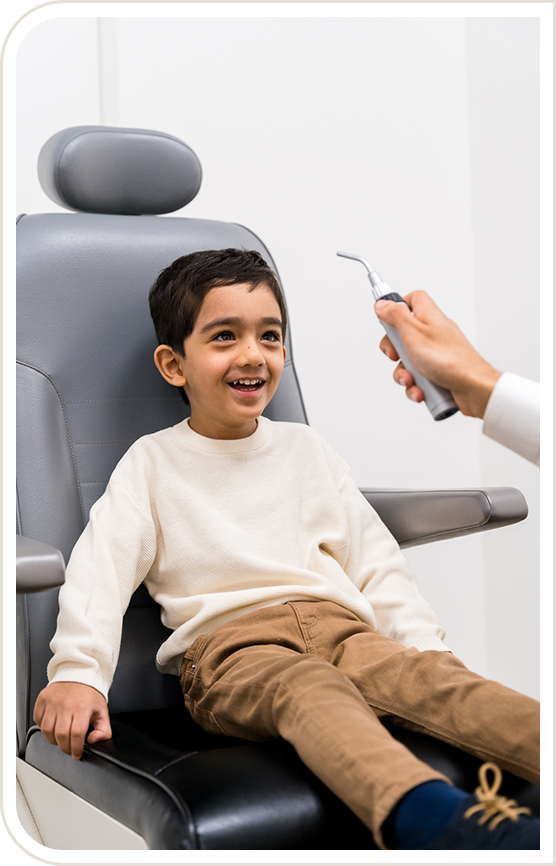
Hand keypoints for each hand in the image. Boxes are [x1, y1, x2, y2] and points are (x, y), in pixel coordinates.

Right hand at [33, 682, 111, 759]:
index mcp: (82, 708)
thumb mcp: (102, 711)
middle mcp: (66, 704)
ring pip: (47, 730)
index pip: (76, 735)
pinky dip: (43, 727)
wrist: (79, 673)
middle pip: (60, 735)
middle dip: (65, 747)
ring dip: (53, 740)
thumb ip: (104, 730)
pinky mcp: (43, 699)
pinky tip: (52, 727)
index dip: (76, 749)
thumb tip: (93, 740)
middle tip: (69, 748)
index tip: (77, 754)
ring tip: (60, 739)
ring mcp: (52, 701)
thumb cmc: (90, 694)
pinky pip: (38, 719)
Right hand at [375, 290, 501, 417]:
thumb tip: (381, 304)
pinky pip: (419, 377)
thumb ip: (395, 316)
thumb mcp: (414, 333)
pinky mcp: (438, 372)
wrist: (474, 388)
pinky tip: (421, 391)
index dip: (397, 308)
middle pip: (403, 334)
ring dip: (404, 374)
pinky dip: (416, 386)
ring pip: (408, 361)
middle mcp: (433, 333)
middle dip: (394, 351)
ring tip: (411, 380)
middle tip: (395, 355)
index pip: (412, 300)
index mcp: (429, 317)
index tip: (387, 321)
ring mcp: (436, 353)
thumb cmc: (450, 360)